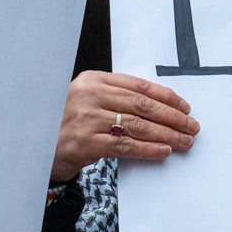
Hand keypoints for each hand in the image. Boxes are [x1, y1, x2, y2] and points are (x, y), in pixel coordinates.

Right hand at [52, 71, 198, 181]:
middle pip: (142, 105)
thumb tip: (163, 107)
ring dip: (167, 134)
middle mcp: (90, 96)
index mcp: (94, 80)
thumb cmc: (71, 121)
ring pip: (138, 126)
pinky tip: (164, 151)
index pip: (139, 86)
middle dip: (172, 117)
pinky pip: (126, 146)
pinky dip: (149, 149)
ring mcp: (87, 119)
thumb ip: (119, 97)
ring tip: (184, 141)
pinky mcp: (87, 142)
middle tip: (191, 126)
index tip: (185, 106)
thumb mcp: (90, 99)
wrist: (39, 145)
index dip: (166, 97)